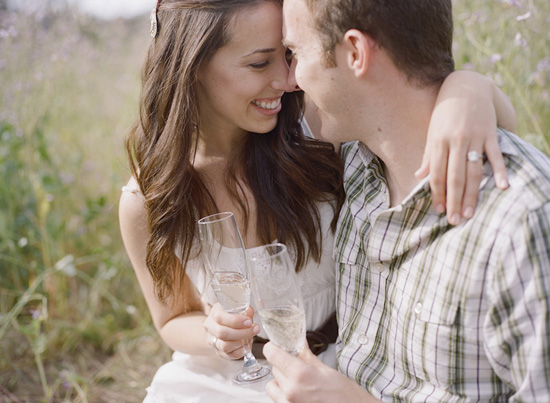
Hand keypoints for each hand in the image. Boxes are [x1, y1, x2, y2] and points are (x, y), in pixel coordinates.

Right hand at [203, 304, 259, 358]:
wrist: (219, 327)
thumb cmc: (231, 317)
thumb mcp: (237, 310)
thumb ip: (244, 311)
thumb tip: (249, 310)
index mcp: (214, 313)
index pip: (220, 317)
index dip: (235, 320)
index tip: (249, 321)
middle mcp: (210, 327)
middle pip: (222, 333)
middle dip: (242, 332)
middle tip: (254, 329)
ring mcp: (212, 341)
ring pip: (225, 346)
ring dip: (241, 342)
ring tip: (251, 337)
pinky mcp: (219, 352)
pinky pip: (231, 354)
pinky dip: (242, 350)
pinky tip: (247, 344)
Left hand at [263, 342, 376, 402]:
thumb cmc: (346, 396)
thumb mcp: (326, 370)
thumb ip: (306, 356)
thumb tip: (298, 342)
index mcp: (300, 375)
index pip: (271, 354)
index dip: (273, 347)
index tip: (276, 346)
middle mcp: (291, 391)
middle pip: (273, 369)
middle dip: (283, 365)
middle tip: (297, 366)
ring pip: (273, 385)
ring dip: (281, 381)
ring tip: (299, 383)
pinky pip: (278, 399)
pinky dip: (284, 394)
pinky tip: (300, 394)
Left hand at [416, 71, 508, 224]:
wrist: (466, 86)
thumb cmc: (444, 112)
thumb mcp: (431, 132)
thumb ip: (428, 155)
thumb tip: (418, 177)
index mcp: (438, 142)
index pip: (437, 174)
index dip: (437, 194)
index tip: (438, 210)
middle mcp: (455, 141)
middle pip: (454, 177)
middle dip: (453, 201)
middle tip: (454, 221)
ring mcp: (474, 137)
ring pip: (473, 171)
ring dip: (472, 194)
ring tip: (469, 213)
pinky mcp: (490, 133)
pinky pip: (495, 155)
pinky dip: (500, 171)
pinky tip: (502, 187)